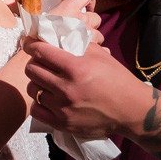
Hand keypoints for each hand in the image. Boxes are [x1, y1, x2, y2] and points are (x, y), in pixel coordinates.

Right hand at [13, 0, 102, 52]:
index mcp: (69, 7)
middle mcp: (82, 19)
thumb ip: (43, 20)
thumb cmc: (36, 35)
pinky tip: (88, 54)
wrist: (42, 53)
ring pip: (99, 34)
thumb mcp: (37, 21)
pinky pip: (101, 48)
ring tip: (80, 45)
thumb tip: (32, 25)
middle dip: (90, 24)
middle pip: (96, 17)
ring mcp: (87, 34)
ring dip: (92, 38)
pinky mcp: (90, 48)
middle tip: (78, 31)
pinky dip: (97, 51)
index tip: (83, 6)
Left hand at [23, 37, 146, 139]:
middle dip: (34, 63)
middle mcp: (66, 87)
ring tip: (45, 81)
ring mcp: (63, 108)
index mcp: (76, 67)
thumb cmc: (117, 79)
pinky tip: (47, 99)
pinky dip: (39, 103)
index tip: (30, 43)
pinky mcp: (63, 123)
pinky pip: (36, 110)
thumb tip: (57, 36)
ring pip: (32, 89)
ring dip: (36, 83)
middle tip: (40, 62)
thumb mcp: (100, 55)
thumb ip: (78, 44)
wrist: (131, 110)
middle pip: (32, 70)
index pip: (41, 52)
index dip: (32, 45)